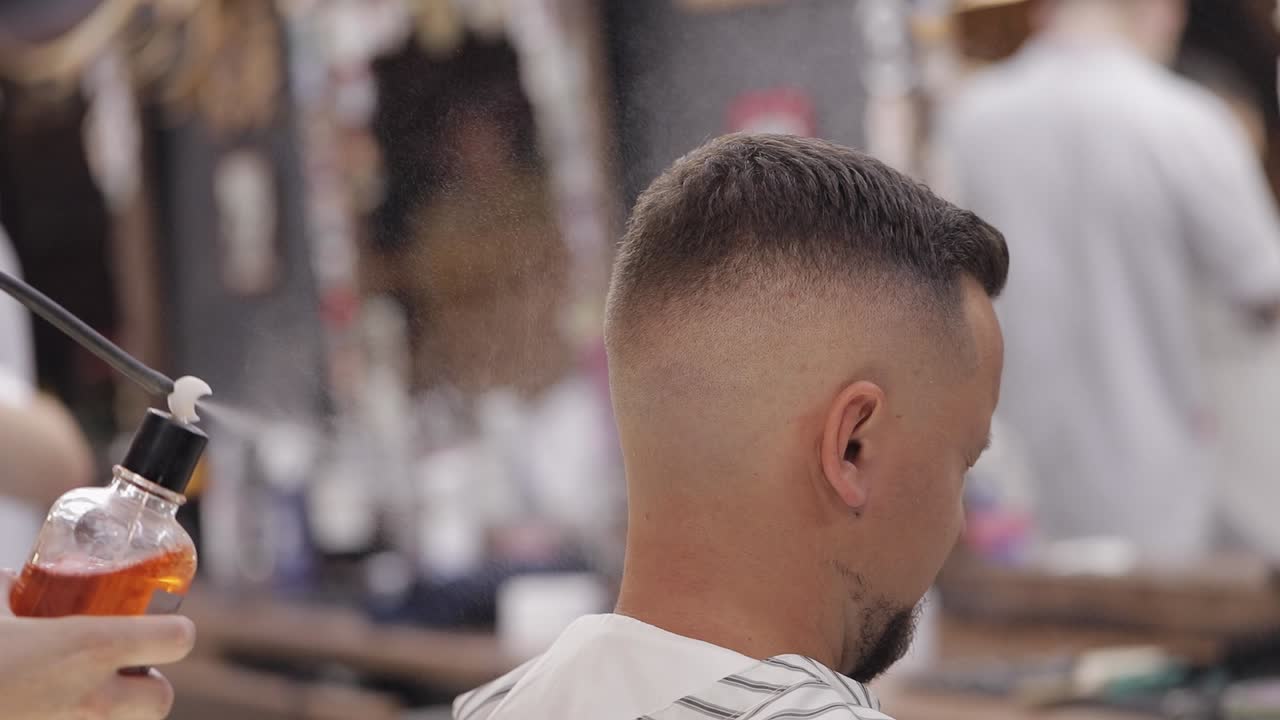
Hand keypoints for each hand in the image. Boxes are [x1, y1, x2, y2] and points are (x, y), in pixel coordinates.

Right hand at [0, 570, 195, 718]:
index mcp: (88, 646)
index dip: (175, 630)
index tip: (165, 625)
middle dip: (147, 685)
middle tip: (121, 669)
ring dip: (111, 711)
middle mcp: (89, 698)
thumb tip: (19, 583)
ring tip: (78, 691)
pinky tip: (46, 708)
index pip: (177, 639)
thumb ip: (14, 589)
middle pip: (159, 700)